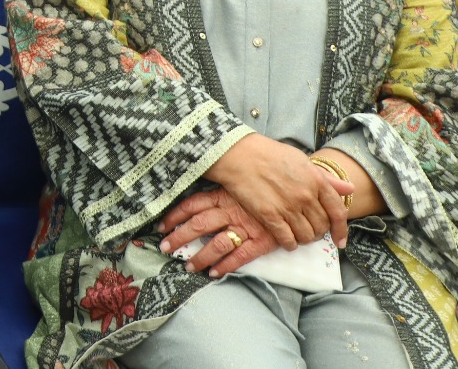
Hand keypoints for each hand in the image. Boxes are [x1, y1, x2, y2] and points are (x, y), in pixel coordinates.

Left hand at [158, 187, 280, 277]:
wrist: (296, 195)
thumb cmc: (262, 189)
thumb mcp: (238, 184)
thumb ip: (218, 190)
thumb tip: (193, 198)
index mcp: (223, 195)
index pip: (192, 204)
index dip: (174, 216)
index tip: (161, 226)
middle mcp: (232, 211)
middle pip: (199, 224)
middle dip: (179, 237)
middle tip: (165, 248)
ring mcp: (246, 227)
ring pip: (217, 243)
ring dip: (200, 257)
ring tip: (188, 267)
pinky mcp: (262, 241)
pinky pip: (241, 256)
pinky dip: (226, 266)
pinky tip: (214, 273)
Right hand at [202, 133, 351, 250]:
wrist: (239, 155)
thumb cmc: (269, 154)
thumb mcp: (301, 160)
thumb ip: (326, 177)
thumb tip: (350, 189)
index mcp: (316, 180)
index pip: (338, 212)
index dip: (341, 230)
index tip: (340, 241)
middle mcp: (306, 196)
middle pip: (321, 226)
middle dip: (318, 232)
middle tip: (309, 231)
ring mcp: (288, 207)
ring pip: (306, 235)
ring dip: (304, 239)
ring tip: (297, 235)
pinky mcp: (270, 215)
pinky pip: (287, 239)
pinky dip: (290, 244)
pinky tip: (287, 241)